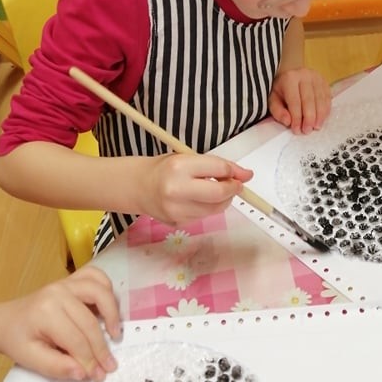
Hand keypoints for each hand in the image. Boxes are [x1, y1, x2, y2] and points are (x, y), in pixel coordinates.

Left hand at [0, 266, 120, 381]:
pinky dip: (107, 288)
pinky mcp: (71, 280)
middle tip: (109, 366)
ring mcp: (66, 283)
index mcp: (45, 313)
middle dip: (102, 347)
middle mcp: (58, 293)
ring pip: (100, 291)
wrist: (5, 321)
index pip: (76, 340)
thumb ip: (56, 367)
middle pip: (89, 321)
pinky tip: (109, 307)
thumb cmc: (17, 340)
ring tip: (115, 333)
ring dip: (112, 312)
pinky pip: (96, 276)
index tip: (98, 376)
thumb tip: (84, 373)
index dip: (89, 360)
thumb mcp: (30, 359)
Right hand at [138, 153, 252, 227]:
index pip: (218, 169)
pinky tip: (199, 200)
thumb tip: (245, 175)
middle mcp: (177, 190)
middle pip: (219, 194)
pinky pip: (204, 216)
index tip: (244, 174)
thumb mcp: (187, 158)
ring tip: (215, 190)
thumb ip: (214, 165)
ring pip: (215, 208)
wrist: (137, 187)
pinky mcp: (178, 223)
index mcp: (179, 167)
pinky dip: (209, 208)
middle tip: (236, 185)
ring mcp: (177, 210)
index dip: (236, 172)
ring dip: (223, 200)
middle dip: (233, 189)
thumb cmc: (164, 169)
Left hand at [269, 67, 330, 133]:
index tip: (297, 130)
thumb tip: (288, 122)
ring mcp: (317, 77)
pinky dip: (325, 110)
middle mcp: (304, 75)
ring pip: (320, 99)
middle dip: (309, 118)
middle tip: (307, 131)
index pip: (294, 101)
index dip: (296, 117)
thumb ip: (278, 111)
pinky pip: (327, 98)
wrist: (291, 72)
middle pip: (309, 100)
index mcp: (290, 78)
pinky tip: (322, 119)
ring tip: (316, 127)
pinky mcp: (325, 81)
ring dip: (319, 116)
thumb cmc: (281, 89)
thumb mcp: (273, 99)